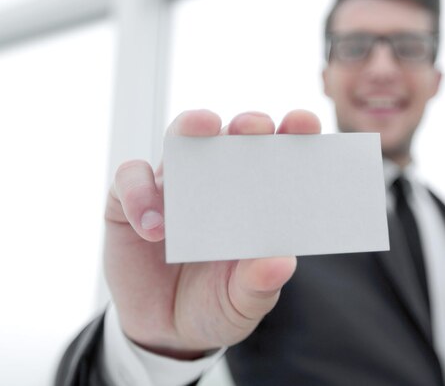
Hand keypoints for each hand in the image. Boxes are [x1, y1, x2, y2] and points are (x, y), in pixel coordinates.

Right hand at [104, 109, 320, 358]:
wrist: (166, 331)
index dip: (293, 132)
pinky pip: (131, 178)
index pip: (278, 154)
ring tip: (203, 131)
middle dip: (247, 124)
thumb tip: (282, 262)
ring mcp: (174, 186)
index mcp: (255, 199)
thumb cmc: (217, 304)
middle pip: (232, 135)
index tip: (305, 122)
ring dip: (191, 129)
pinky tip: (155, 229)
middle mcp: (217, 182)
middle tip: (255, 127)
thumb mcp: (244, 302)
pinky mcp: (131, 200)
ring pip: (180, 138)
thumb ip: (260, 284)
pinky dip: (141, 194)